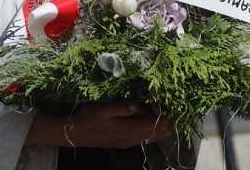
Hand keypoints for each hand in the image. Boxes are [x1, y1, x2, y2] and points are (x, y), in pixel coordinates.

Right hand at [25, 102, 171, 148]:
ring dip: (159, 129)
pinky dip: (150, 133)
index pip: (153, 124)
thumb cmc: (88, 117)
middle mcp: (131, 138)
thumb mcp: (104, 109)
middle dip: (166, 124)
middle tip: (175, 112)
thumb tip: (140, 105)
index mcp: (129, 129)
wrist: (74, 133)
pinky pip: (142, 139)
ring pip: (150, 137)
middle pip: (155, 133)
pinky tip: (152, 127)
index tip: (172, 106)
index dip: (164, 117)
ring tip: (169, 120)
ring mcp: (127, 142)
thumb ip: (123, 107)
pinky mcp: (123, 143)